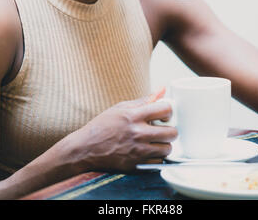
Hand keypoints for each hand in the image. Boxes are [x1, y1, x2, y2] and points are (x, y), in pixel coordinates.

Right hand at [63, 88, 177, 172]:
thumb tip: (162, 90)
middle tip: (162, 130)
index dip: (168, 111)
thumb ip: (144, 100)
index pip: (165, 109)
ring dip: (163, 145)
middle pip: (171, 132)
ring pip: (167, 149)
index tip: (164, 115)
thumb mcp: (121, 107)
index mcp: (134, 116)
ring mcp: (137, 152)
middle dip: (169, 130)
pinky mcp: (136, 166)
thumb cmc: (103, 126)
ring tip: (154, 141)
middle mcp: (138, 134)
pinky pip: (158, 163)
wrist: (86, 148)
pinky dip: (156, 158)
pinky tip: (147, 152)